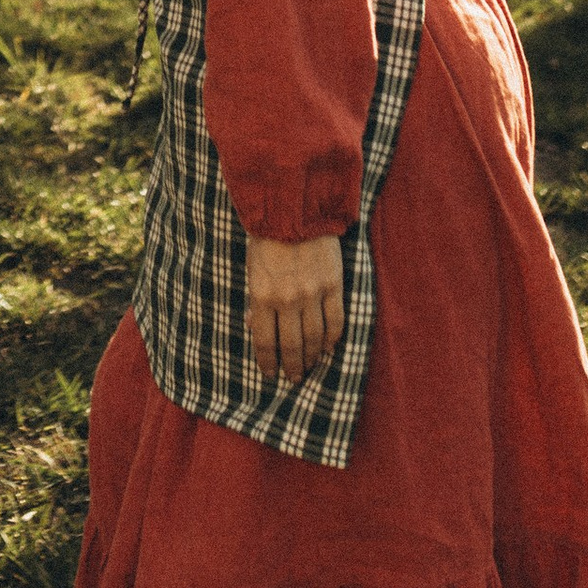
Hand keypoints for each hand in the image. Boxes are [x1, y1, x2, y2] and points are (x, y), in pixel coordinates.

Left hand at [243, 231, 345, 384]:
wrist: (294, 209)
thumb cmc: (266, 238)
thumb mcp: (252, 269)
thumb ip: (256, 301)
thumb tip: (256, 326)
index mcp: (262, 296)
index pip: (265, 342)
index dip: (268, 363)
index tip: (271, 374)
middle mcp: (288, 300)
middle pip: (292, 346)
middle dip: (293, 366)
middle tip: (294, 378)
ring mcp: (313, 293)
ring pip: (316, 338)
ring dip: (313, 356)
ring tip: (311, 366)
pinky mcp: (333, 285)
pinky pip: (336, 320)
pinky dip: (333, 338)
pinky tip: (330, 347)